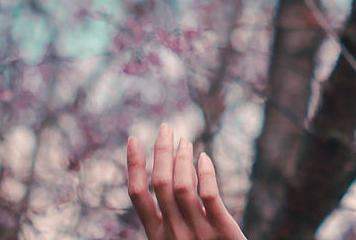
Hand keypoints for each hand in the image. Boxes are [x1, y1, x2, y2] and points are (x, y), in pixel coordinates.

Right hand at [127, 123, 247, 239]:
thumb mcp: (177, 239)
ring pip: (182, 187)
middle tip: (166, 128)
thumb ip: (170, 216)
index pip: (137, 195)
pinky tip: (204, 157)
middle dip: (160, 152)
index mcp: (156, 235)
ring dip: (182, 159)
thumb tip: (164, 176)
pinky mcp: (222, 231)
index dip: (134, 166)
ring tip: (186, 141)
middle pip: (160, 184)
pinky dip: (205, 173)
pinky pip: (209, 197)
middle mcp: (172, 234)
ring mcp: (196, 233)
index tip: (133, 139)